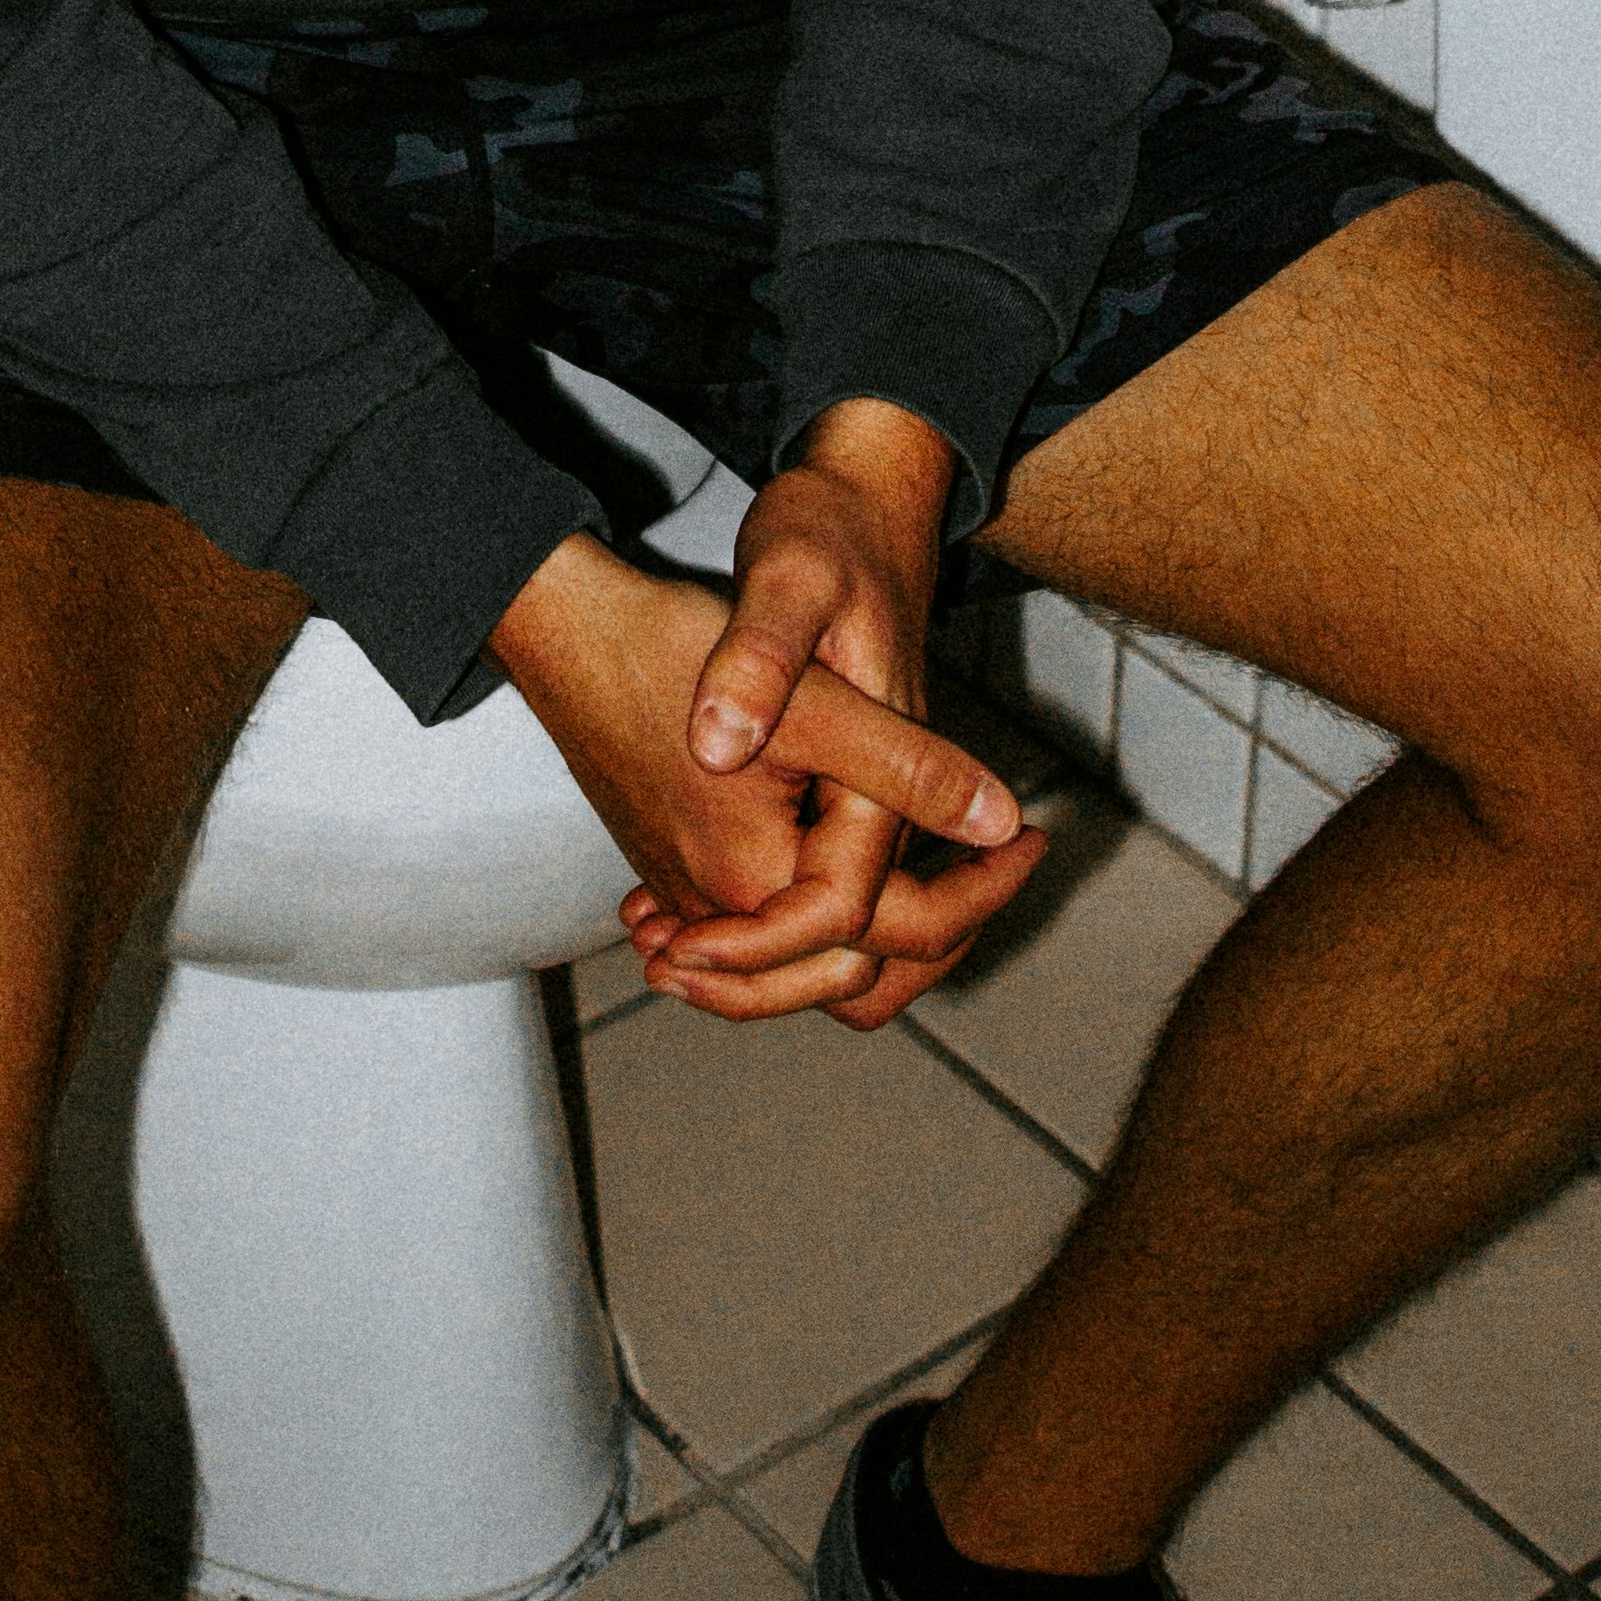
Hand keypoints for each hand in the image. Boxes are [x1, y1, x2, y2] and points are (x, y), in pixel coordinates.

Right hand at [489, 448, 1030, 1013]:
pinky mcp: (673, 867)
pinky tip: (858, 856)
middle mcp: (717, 909)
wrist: (564, 624)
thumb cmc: (670, 648)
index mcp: (757, 881)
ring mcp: (687, 895)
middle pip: (851, 976)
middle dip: (938, 930)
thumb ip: (907, 769)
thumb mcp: (816, 701)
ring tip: (948, 864)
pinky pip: (761, 926)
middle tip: (1002, 860)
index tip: (1036, 838)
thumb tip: (1002, 820)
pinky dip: (819, 911)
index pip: (898, 935)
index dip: (983, 893)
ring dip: (878, 926)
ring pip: (805, 959)